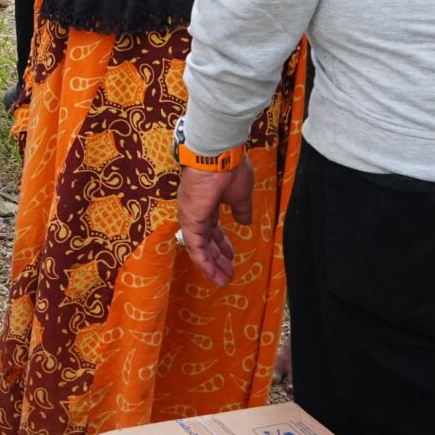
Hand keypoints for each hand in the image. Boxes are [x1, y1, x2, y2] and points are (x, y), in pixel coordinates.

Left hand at [176, 155, 255, 285]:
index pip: (212, 228)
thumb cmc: (230, 169)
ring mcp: (191, 215)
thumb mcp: (240, 194)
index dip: (222, 243)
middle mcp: (196, 210)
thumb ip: (241, 209)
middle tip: (227, 273)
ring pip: (199, 246)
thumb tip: (245, 222)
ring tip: (223, 279)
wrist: (219, 155)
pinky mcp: (190, 220)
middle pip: (206, 239)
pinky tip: (213, 273)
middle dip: (217, 257)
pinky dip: (203, 261)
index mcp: (208, 202)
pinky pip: (194, 246)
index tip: (231, 255)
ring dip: (211, 264)